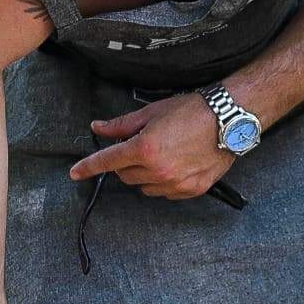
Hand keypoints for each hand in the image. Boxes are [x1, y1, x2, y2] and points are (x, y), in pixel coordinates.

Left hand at [69, 92, 234, 199]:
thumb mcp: (152, 112)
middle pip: (125, 176)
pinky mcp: (191, 190)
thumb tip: (99, 128)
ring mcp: (175, 184)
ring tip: (163, 155)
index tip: (75, 173)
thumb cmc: (192, 110)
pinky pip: (165, 193)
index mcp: (144, 149)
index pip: (107, 161)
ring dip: (145, 175)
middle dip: (126, 163)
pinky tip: (177, 165)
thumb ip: (122, 125)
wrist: (229, 119)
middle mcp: (158, 171)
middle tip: (141, 147)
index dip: (88, 167)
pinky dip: (164, 182)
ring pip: (144, 187)